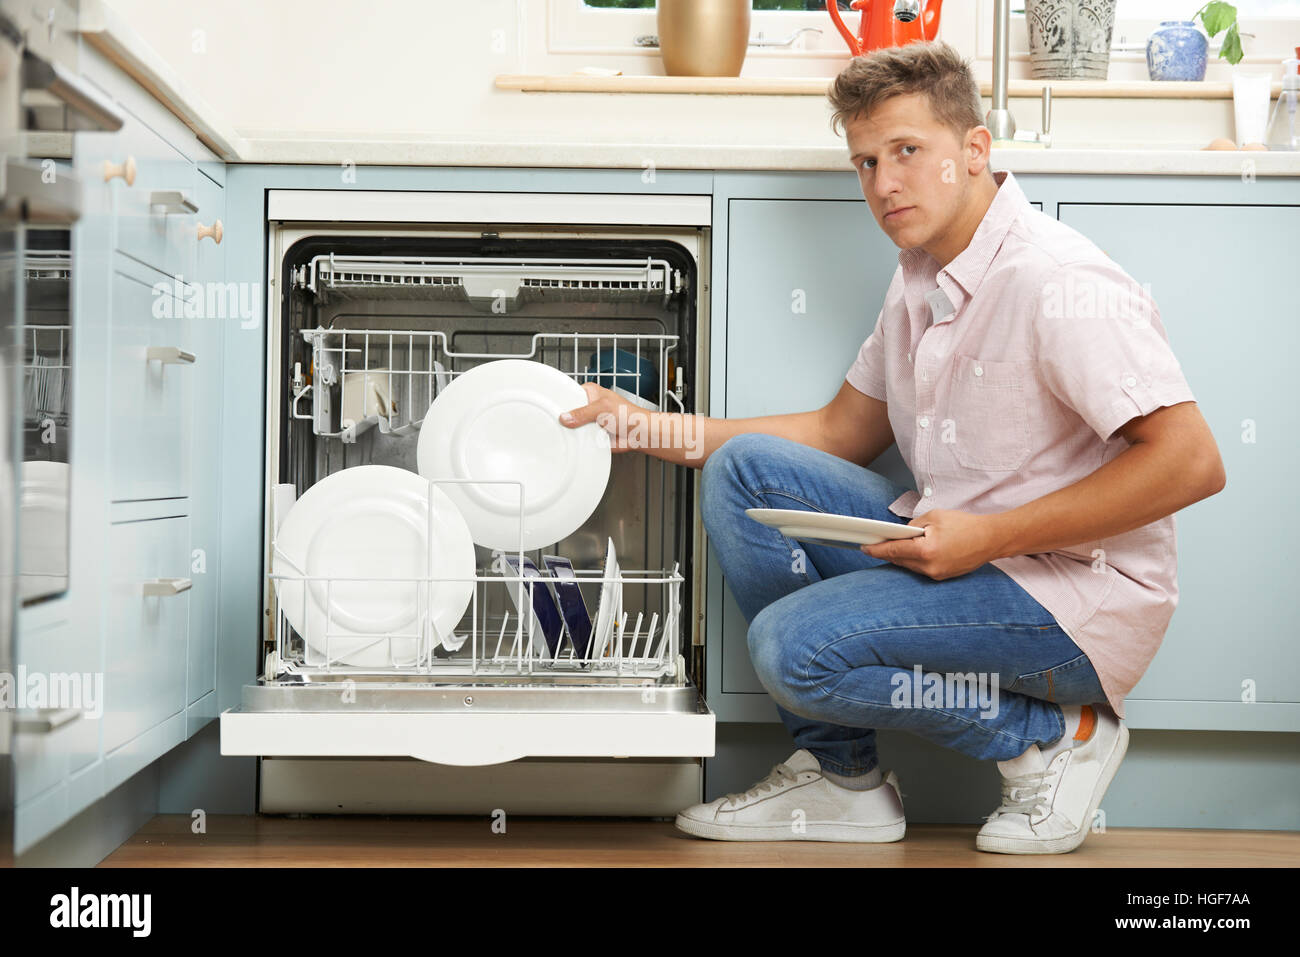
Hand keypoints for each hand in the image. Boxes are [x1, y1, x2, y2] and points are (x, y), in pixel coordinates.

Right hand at [557, 381, 648, 453]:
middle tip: (560, 423)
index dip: (560, 401)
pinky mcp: (591, 434)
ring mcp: (589, 421)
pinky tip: (576, 441)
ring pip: (573, 426)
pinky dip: (578, 440)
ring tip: (570, 432)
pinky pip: (580, 438)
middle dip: (566, 418)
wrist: (638, 434)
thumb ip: (583, 413)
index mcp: (590, 392)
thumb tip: (566, 417)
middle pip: (569, 411)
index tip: (551, 407)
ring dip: (573, 431)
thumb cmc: (629, 415)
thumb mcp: (602, 408)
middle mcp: (589, 406)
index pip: (569, 393)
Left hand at [860, 509, 999, 580]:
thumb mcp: (934, 517)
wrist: (991, 539)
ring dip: (901, 557)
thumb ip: (913, 525)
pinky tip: (910, 553)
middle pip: (900, 561)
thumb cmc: (965, 525)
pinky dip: (914, 561)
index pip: (894, 551)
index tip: (864, 547)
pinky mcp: (943, 577)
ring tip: (891, 546)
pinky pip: (921, 569)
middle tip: (874, 543)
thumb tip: (901, 534)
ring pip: (910, 567)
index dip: (876, 549)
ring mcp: (937, 574)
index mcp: (926, 550)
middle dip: (887, 552)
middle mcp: (930, 567)